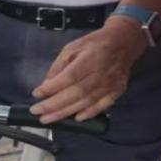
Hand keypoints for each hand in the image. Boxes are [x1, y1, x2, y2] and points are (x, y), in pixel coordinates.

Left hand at [30, 17, 147, 122]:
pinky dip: (89, 114)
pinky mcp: (117, 91)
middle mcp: (100, 73)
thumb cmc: (95, 43)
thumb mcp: (73, 46)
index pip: (68, 77)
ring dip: (65, 113)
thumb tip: (47, 84)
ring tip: (49, 118)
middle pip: (75, 93)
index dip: (52, 88)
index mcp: (89, 59)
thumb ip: (60, 65)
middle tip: (37, 112)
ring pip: (86, 102)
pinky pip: (102, 106)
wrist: (123, 42)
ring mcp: (110, 84)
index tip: (37, 94)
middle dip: (54, 105)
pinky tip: (76, 119)